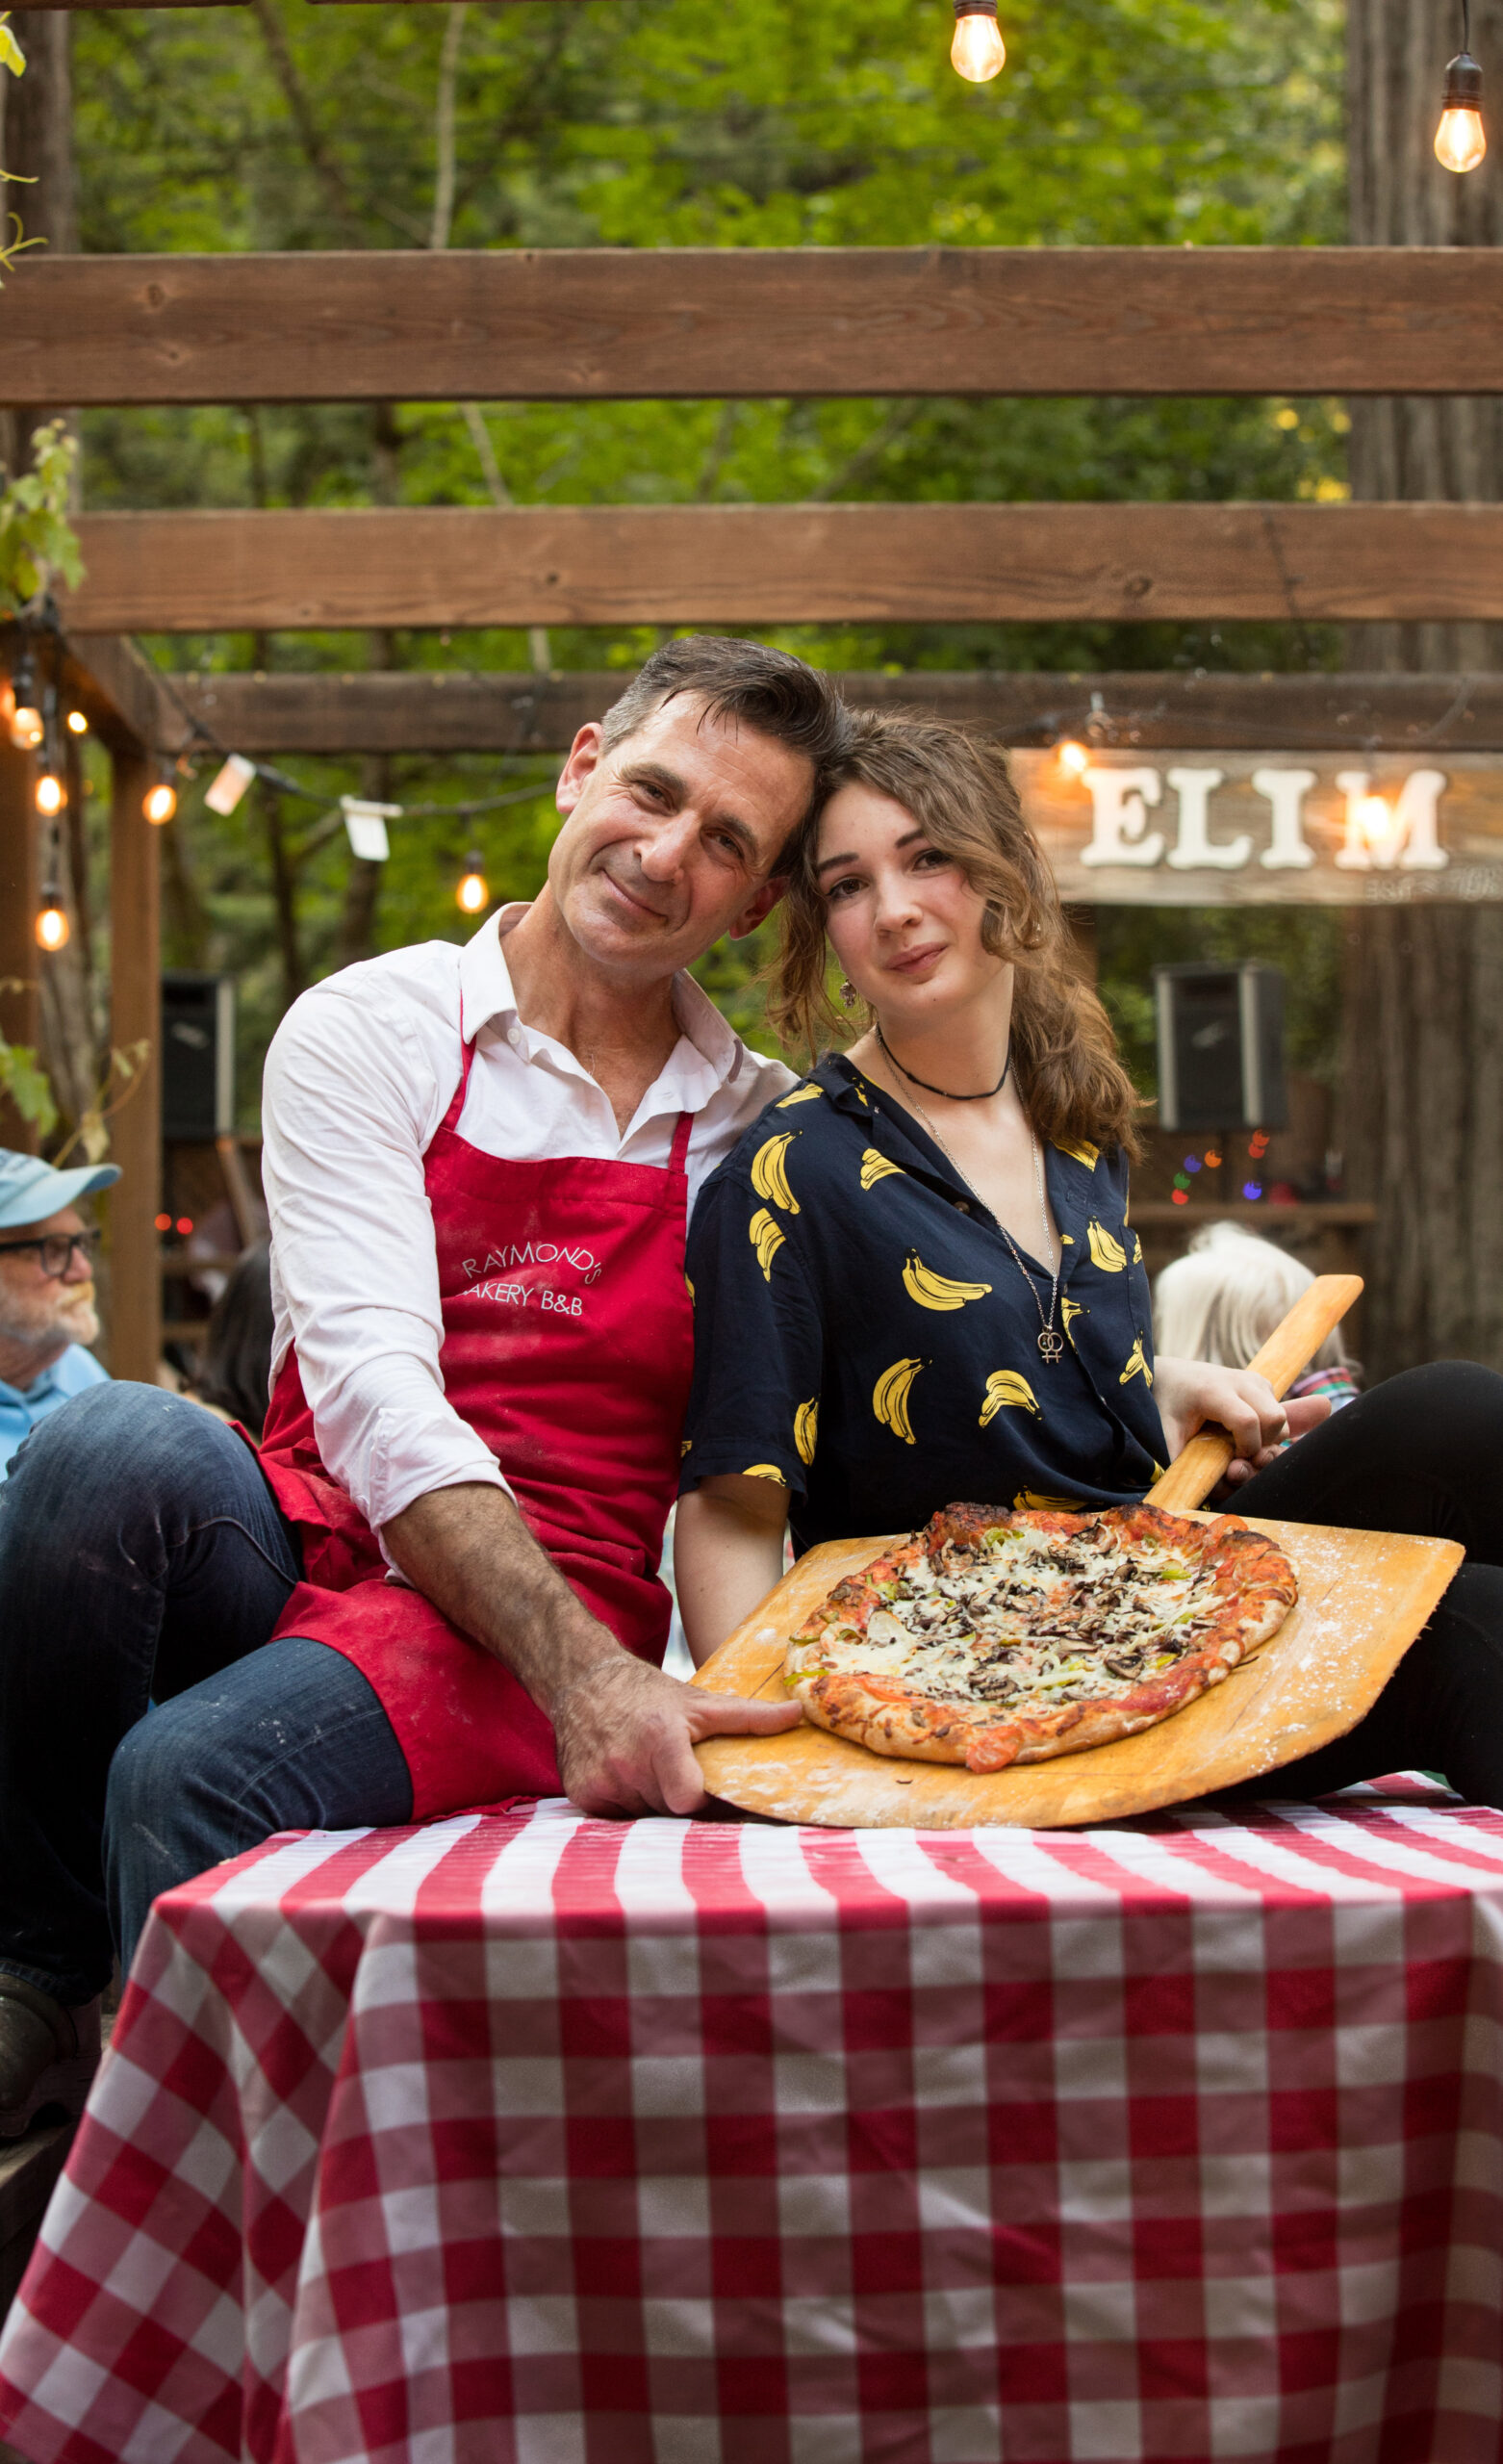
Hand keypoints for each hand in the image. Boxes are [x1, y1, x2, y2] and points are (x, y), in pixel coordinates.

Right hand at [550, 1651, 802, 1817]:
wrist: (585, 1681)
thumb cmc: (650, 1695)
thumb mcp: (701, 1703)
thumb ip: (750, 1716)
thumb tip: (799, 1713)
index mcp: (661, 1739)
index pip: (688, 1799)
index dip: (701, 1799)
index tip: (704, 1786)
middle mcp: (626, 1762)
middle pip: (669, 1810)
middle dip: (679, 1797)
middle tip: (677, 1770)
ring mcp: (601, 1781)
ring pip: (644, 1816)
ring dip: (652, 1801)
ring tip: (648, 1767)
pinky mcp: (581, 1793)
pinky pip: (617, 1817)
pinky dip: (626, 1802)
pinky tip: (625, 1774)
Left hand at [1154, 1355, 1330, 1484]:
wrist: (1173, 1376)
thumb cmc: (1167, 1408)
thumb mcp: (1166, 1436)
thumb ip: (1184, 1465)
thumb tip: (1216, 1492)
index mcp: (1213, 1389)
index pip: (1247, 1421)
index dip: (1246, 1449)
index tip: (1230, 1463)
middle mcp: (1240, 1381)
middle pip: (1275, 1419)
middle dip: (1263, 1448)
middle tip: (1238, 1459)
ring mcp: (1255, 1382)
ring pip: (1282, 1421)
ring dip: (1267, 1444)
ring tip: (1238, 1451)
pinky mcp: (1264, 1386)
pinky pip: (1279, 1418)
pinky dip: (1266, 1435)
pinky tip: (1241, 1438)